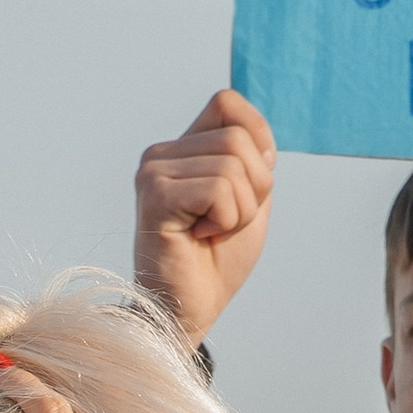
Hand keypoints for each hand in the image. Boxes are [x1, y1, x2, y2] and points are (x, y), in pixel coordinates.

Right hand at [133, 88, 276, 347]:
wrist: (192, 310)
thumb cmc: (217, 261)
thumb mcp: (250, 198)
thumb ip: (253, 157)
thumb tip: (259, 137)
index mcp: (180, 148)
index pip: (227, 103)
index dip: (256, 139)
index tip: (246, 188)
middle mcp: (160, 155)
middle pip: (237, 139)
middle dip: (253, 189)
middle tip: (225, 224)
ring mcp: (153, 174)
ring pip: (232, 166)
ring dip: (240, 211)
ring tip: (212, 233)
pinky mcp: (155, 198)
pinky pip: (218, 190)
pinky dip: (226, 221)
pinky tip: (200, 239)